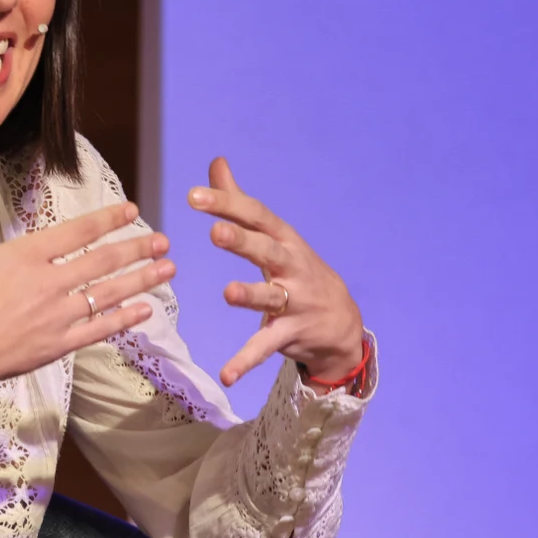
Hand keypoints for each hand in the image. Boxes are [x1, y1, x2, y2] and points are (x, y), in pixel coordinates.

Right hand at [0, 162, 174, 406]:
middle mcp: (47, 283)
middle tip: (165, 240)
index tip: (132, 211)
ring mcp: (56, 315)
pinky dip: (125, 319)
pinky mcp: (58, 344)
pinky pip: (99, 328)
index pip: (75, 232)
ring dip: (141, 280)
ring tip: (168, 269)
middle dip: (136, 248)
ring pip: (108, 293)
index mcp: (22, 257)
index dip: (107, 219)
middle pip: (101, 261)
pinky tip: (146, 311)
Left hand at [189, 157, 364, 387]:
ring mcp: (294, 301)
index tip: (194, 196)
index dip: (227, 204)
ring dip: (251, 296)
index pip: (254, 216)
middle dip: (243, 242)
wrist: (343, 322)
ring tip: (228, 294)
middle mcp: (291, 266)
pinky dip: (245, 361)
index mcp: (283, 239)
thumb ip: (240, 201)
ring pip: (270, 297)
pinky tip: (226, 375)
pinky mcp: (291, 333)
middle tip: (216, 232)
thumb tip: (216, 162)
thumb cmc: (298, 271)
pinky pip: (265, 346)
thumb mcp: (275, 236)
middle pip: (266, 250)